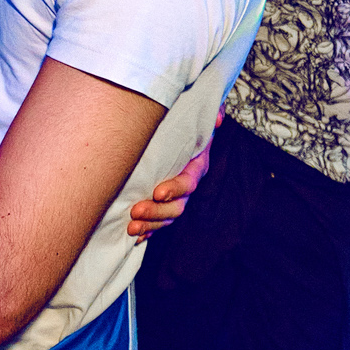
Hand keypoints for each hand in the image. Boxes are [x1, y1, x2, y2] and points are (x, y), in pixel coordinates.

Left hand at [127, 108, 220, 238]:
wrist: (179, 132)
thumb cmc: (184, 122)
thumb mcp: (194, 114)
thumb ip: (207, 113)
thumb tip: (217, 116)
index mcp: (196, 165)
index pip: (188, 182)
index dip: (175, 189)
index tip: (158, 192)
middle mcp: (187, 184)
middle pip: (177, 206)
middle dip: (156, 212)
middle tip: (135, 211)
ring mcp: (176, 197)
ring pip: (166, 217)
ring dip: (150, 225)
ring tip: (131, 227)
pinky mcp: (163, 203)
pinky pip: (159, 222)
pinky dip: (149, 230)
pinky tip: (137, 236)